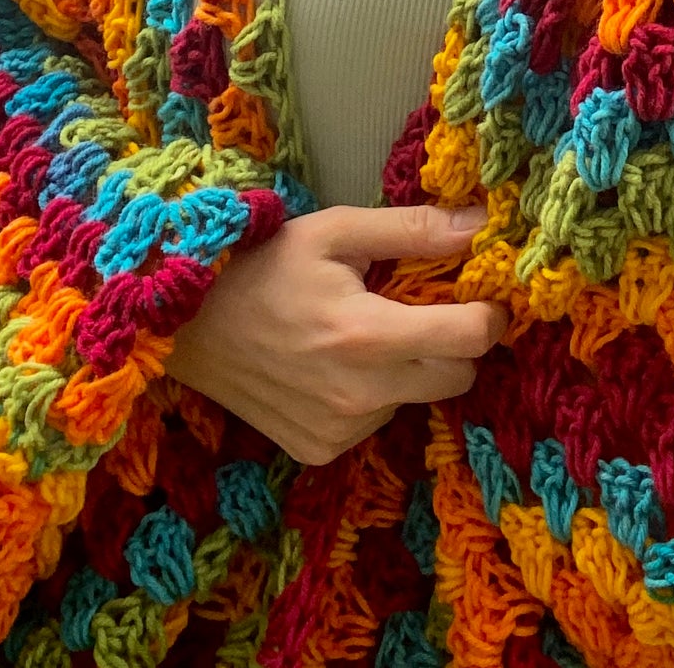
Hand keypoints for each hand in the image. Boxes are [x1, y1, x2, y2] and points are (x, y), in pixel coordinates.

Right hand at [163, 202, 507, 465]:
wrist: (186, 324)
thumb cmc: (264, 264)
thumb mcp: (337, 231)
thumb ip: (413, 230)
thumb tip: (479, 224)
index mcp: (369, 334)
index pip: (470, 340)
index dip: (488, 316)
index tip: (482, 299)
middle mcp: (361, 394)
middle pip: (456, 378)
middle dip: (454, 344)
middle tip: (422, 312)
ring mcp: (340, 430)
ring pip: (415, 399)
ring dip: (408, 370)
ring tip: (361, 334)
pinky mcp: (319, 450)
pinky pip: (375, 422)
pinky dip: (371, 395)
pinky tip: (332, 366)